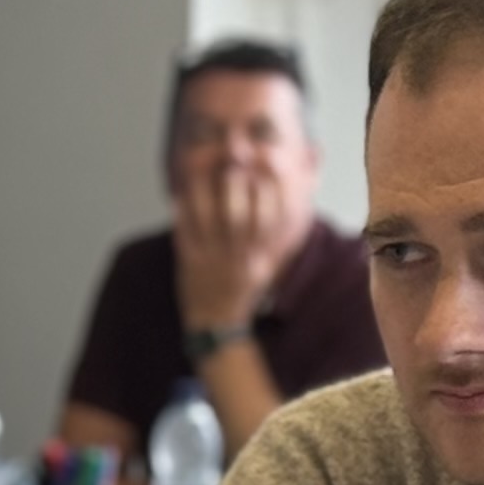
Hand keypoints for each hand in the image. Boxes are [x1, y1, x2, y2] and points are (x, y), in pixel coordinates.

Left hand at [171, 156, 296, 333]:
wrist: (219, 325)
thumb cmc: (247, 284)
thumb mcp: (271, 258)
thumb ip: (283, 224)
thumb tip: (305, 171)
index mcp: (263, 254)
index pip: (274, 217)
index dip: (273, 187)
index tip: (268, 160)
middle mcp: (241, 257)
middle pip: (241, 218)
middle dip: (237, 186)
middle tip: (233, 160)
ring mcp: (214, 262)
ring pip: (210, 223)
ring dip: (205, 192)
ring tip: (200, 168)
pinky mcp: (190, 266)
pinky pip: (185, 237)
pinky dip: (181, 215)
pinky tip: (178, 194)